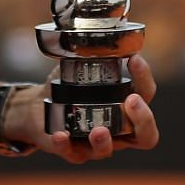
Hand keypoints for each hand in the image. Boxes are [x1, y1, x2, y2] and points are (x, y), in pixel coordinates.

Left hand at [20, 53, 160, 164]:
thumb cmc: (67, 89)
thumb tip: (94, 30)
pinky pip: (73, 153)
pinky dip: (67, 144)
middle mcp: (118, 129)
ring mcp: (96, 143)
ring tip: (99, 128)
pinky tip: (60, 134)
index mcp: (125, 107)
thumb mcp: (78, 68)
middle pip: (147, 135)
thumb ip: (90, 54)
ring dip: (105, 140)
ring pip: (109, 150)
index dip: (145, 79)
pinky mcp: (73, 151)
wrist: (37, 109)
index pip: (147, 95)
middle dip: (144, 119)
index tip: (135, 59)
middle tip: (132, 101)